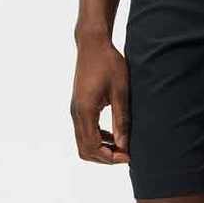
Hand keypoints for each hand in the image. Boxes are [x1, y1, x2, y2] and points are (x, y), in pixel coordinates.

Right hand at [71, 37, 129, 164]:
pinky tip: (114, 135)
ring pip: (83, 143)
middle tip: (125, 154)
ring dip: (101, 149)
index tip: (128, 156)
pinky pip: (85, 132)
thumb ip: (122, 120)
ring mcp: (75, 111)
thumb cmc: (109, 64)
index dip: (110, 157)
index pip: (93, 147)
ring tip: (122, 146)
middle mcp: (76, 113)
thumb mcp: (120, 92)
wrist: (93, 44)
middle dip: (105, 157)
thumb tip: (124, 145)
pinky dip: (98, 139)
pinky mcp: (78, 107)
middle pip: (85, 150)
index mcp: (85, 111)